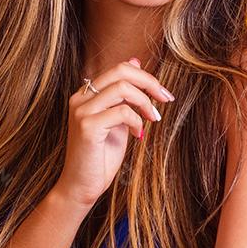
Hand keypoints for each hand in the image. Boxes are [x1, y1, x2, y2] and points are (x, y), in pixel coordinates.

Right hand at [56, 58, 174, 206]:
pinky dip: (137, 121)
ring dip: (145, 102)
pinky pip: (122, 112)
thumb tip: (136, 61)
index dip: (145, 77)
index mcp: (86, 94)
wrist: (81, 186)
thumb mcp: (119, 120)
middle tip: (165, 99)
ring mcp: (81, 111)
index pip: (119, 69)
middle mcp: (80, 98)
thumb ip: (125, 95)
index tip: (164, 94)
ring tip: (153, 119)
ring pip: (122, 88)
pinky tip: (138, 135)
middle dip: (149, 82)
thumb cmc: (101, 156)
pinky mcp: (87, 127)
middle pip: (120, 71)